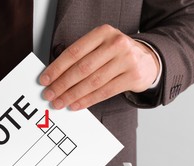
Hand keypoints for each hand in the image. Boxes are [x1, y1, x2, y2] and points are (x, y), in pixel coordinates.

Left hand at [39, 24, 159, 109]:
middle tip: (49, 94)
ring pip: (92, 82)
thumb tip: (55, 76)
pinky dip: (87, 100)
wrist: (148, 60)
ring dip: (72, 95)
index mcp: (103, 33)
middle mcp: (116, 44)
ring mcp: (126, 60)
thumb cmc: (117, 54)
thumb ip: (81, 57)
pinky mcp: (132, 77)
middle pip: (82, 68)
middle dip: (62, 84)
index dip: (57, 68)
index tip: (45, 79)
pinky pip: (104, 92)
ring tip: (60, 102)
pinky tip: (76, 104)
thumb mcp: (101, 46)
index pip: (74, 52)